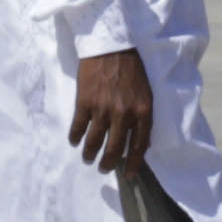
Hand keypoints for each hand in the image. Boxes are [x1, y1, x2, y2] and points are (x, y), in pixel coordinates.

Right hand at [67, 46, 154, 175]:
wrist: (111, 47)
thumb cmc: (131, 70)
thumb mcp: (145, 94)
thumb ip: (143, 118)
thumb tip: (142, 143)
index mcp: (142, 112)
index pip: (139, 146)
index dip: (132, 163)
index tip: (127, 174)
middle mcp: (123, 114)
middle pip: (115, 148)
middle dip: (108, 163)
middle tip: (104, 168)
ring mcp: (102, 109)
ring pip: (94, 142)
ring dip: (90, 154)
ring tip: (88, 158)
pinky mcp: (84, 103)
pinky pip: (78, 127)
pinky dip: (76, 137)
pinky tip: (75, 141)